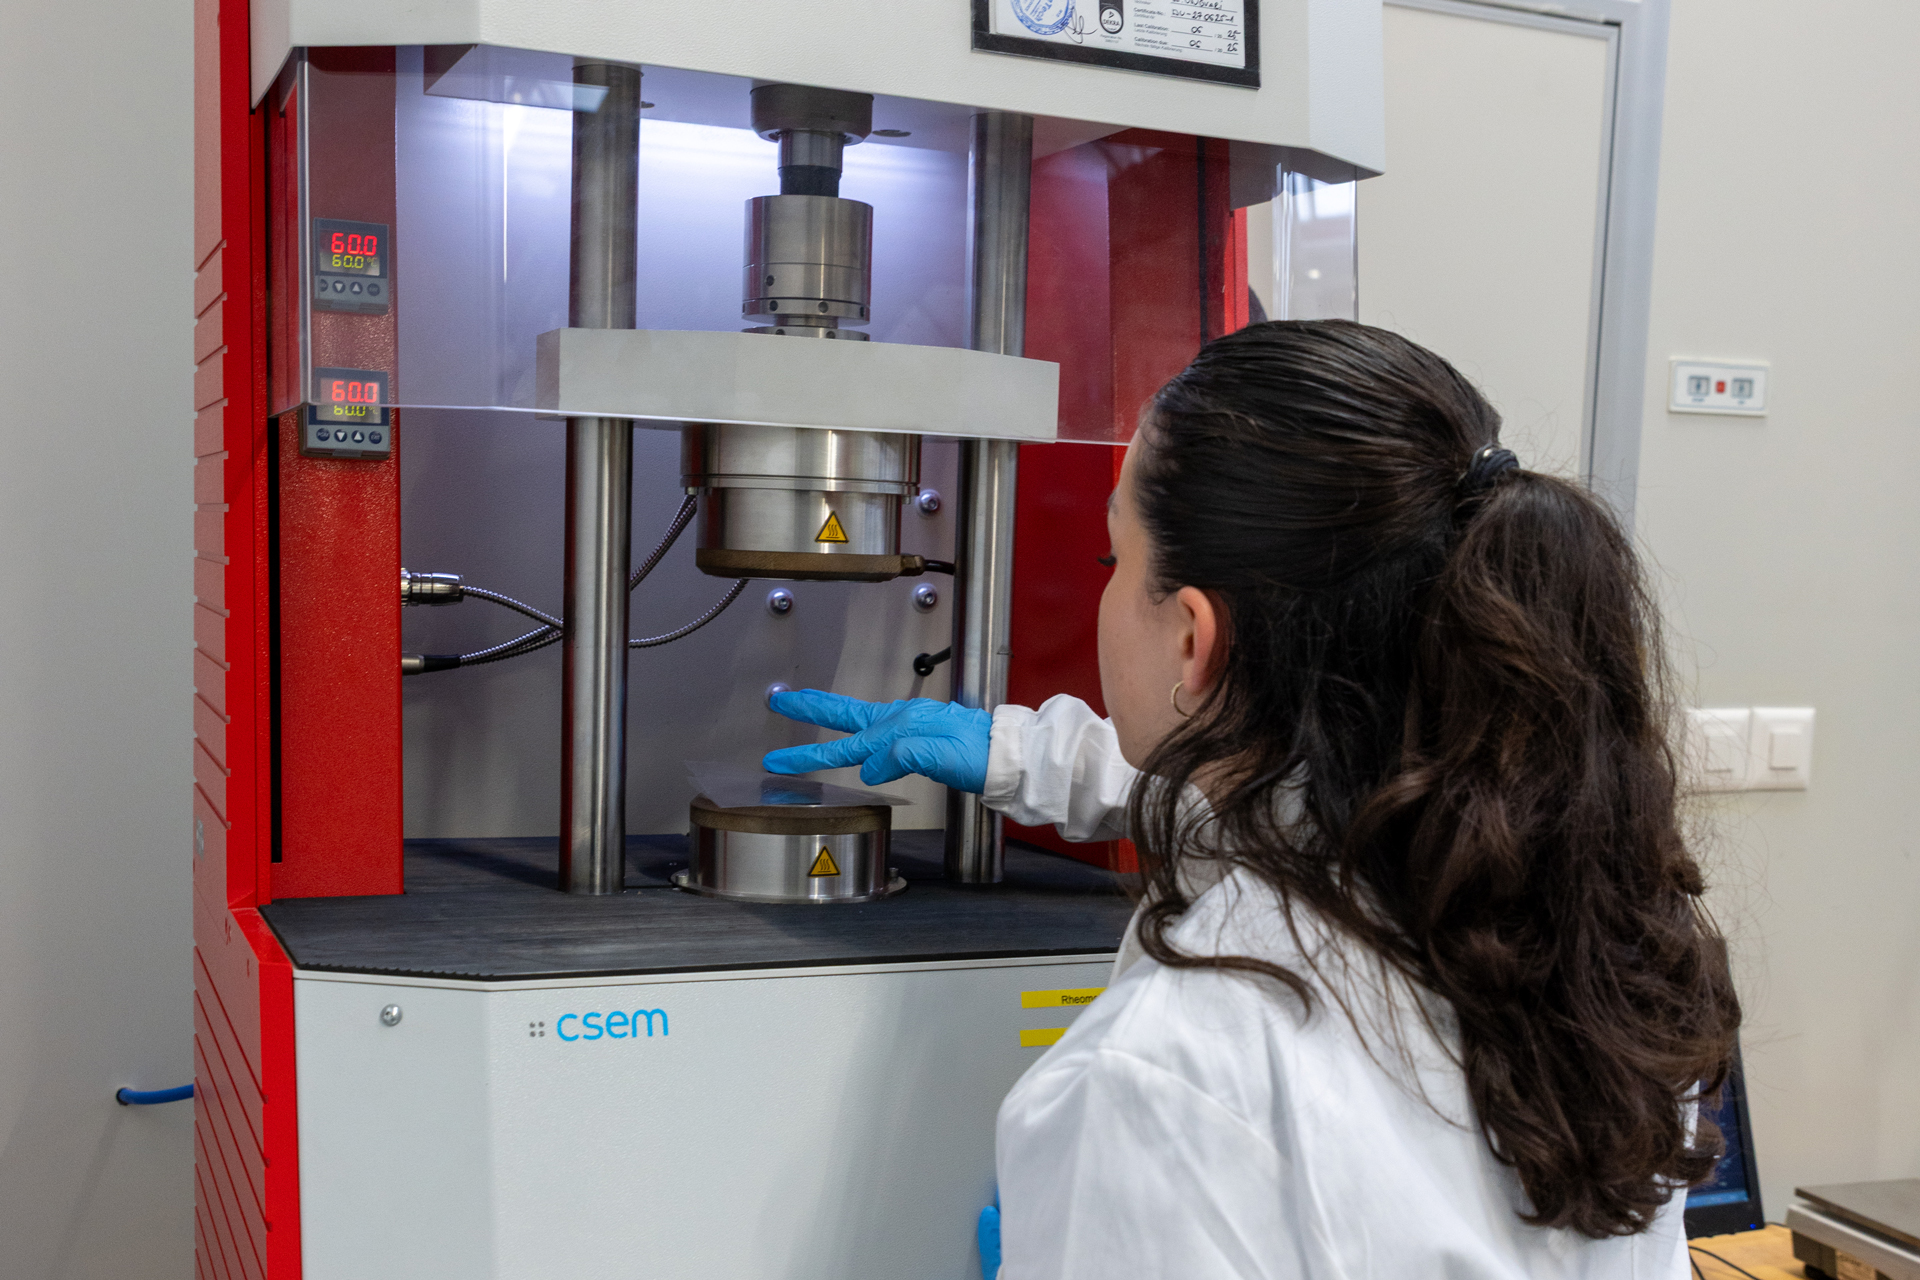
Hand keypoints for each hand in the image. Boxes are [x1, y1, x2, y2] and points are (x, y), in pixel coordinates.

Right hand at [762, 689, 990, 792]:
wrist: (1007, 754)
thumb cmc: (980, 756)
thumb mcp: (941, 758)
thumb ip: (902, 757)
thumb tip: (869, 768)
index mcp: (901, 726)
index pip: (846, 745)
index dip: (810, 754)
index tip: (779, 761)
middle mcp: (901, 719)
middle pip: (845, 713)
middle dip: (809, 707)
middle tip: (780, 700)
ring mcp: (909, 723)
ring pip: (859, 717)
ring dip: (828, 710)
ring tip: (804, 704)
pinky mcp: (918, 731)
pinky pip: (878, 728)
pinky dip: (856, 726)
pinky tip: (856, 730)